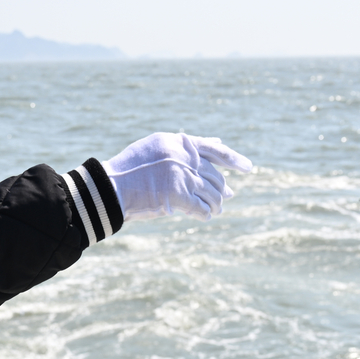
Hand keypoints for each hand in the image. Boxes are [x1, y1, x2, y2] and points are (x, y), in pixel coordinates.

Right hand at [103, 133, 252, 220]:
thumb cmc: (130, 168)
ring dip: (216, 204)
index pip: (215, 150)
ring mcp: (183, 178)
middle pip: (214, 177)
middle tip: (226, 198)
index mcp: (180, 143)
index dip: (234, 159)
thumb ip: (185, 145)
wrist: (111, 186)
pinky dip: (206, 214)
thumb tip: (218, 141)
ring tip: (215, 210)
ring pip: (212, 194)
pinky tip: (206, 217)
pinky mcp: (179, 197)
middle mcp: (185, 158)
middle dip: (222, 189)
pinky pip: (202, 209)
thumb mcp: (158, 146)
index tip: (248, 168)